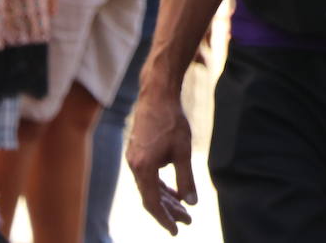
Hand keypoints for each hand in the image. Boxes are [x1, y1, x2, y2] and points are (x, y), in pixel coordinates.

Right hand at [126, 87, 195, 234]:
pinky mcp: (138, 152)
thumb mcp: (183, 151)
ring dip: (166, 199)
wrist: (157, 96)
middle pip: (151, 197)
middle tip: (187, 221)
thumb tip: (192, 202)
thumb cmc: (171, 121)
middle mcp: (134, 166)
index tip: (177, 230)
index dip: (164, 218)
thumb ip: (185, 178)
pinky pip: (149, 176)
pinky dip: (161, 185)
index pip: (152, 203)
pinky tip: (173, 191)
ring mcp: (134, 159)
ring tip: (183, 210)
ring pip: (150, 187)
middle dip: (169, 211)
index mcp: (142, 169)